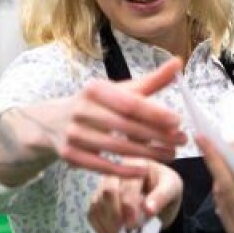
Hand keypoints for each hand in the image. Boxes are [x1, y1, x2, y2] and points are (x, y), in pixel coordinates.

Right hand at [40, 57, 186, 176]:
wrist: (52, 121)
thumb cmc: (97, 104)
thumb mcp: (119, 90)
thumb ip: (150, 81)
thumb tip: (178, 63)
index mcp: (94, 90)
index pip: (130, 103)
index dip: (155, 113)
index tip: (178, 121)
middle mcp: (82, 110)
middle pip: (126, 126)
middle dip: (158, 135)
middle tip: (182, 141)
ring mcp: (73, 134)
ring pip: (117, 147)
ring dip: (148, 154)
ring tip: (171, 155)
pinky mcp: (70, 155)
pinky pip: (102, 166)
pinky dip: (125, 170)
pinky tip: (145, 170)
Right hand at [88, 158, 182, 232]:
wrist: (161, 197)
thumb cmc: (166, 188)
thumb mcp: (172, 188)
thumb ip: (161, 197)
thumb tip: (147, 209)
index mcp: (135, 164)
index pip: (127, 185)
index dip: (129, 206)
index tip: (133, 224)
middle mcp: (116, 172)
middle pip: (108, 192)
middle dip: (116, 215)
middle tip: (126, 232)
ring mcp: (104, 185)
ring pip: (97, 204)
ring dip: (108, 224)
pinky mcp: (98, 200)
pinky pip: (92, 214)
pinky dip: (100, 228)